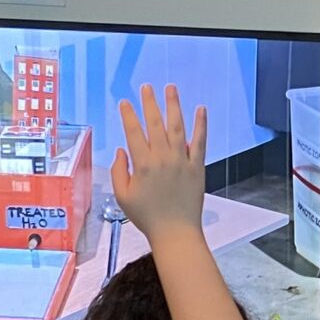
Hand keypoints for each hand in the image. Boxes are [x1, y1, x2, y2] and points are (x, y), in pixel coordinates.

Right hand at [110, 84, 207, 240]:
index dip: (128, 115)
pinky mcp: (197, 167)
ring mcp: (181, 161)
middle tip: (146, 87)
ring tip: (171, 89)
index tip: (125, 102)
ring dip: (173, 106)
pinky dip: (201, 125)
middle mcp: (162, 158)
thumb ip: (118, 171)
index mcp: (142, 165)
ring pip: (177, 127)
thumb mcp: (123, 196)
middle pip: (155, 124)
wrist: (175, 231)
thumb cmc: (147, 217)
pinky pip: (199, 142)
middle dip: (149, 103)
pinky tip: (201, 110)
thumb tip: (121, 151)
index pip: (133, 133)